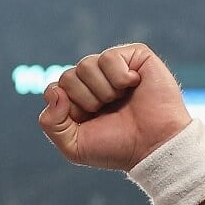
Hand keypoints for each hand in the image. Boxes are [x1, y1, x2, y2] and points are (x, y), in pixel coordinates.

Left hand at [38, 43, 190, 170]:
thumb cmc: (117, 147)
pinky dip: (119, 77)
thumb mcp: (74, 146)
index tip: (89, 120)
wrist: (153, 146)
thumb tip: (54, 91)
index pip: (54, 89)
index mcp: (78, 98)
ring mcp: (113, 67)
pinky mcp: (134, 56)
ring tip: (121, 100)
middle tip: (108, 111)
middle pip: (68, 76)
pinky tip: (133, 85)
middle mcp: (94, 80)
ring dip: (103, 91)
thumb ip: (51, 123)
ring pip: (86, 65)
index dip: (69, 107)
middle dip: (86, 100)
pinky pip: (109, 57)